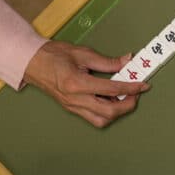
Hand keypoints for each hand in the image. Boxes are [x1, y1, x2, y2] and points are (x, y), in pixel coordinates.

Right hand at [24, 41, 148, 127]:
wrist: (30, 62)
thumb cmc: (52, 55)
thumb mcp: (82, 53)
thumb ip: (107, 61)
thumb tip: (127, 61)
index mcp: (77, 83)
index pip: (112, 90)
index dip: (132, 88)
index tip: (143, 85)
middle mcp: (75, 99)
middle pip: (109, 112)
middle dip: (128, 105)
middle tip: (136, 93)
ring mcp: (72, 106)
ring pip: (101, 120)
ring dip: (117, 112)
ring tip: (123, 98)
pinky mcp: (71, 108)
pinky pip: (93, 117)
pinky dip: (106, 113)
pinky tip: (110, 101)